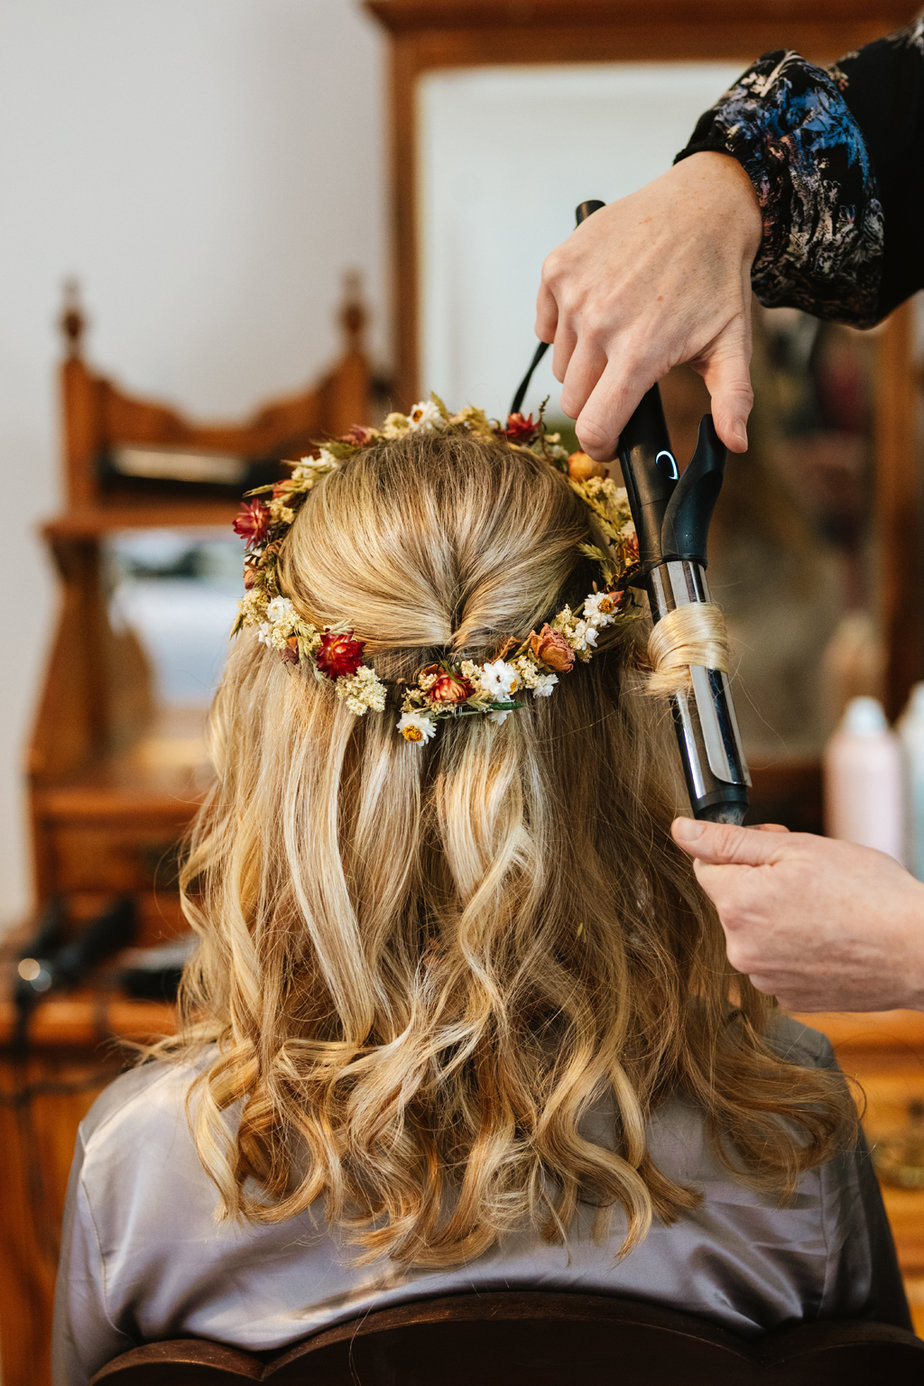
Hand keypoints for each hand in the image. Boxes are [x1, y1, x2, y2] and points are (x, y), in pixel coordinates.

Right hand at [535, 152, 761, 459]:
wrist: (701, 205)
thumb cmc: (716, 278)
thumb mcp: (732, 343)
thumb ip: (732, 400)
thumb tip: (735, 446)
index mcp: (640, 352)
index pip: (594, 426)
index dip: (601, 446)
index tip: (610, 443)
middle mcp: (599, 325)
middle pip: (573, 399)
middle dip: (596, 400)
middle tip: (624, 377)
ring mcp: (574, 294)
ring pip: (560, 364)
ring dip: (583, 361)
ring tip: (617, 333)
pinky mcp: (557, 269)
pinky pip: (545, 325)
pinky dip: (564, 326)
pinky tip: (597, 307)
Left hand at [671, 817, 923, 1012]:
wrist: (918, 951)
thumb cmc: (869, 894)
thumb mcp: (798, 848)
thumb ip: (729, 841)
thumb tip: (681, 831)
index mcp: (737, 905)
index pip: (706, 867)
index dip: (742, 853)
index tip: (777, 854)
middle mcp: (741, 949)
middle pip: (730, 902)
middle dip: (759, 885)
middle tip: (810, 880)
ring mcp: (765, 979)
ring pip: (753, 933)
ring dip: (777, 919)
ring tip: (826, 912)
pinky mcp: (789, 999)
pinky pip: (776, 962)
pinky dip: (795, 949)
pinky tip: (829, 940)